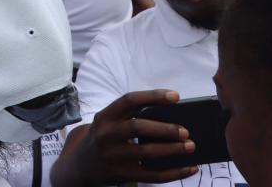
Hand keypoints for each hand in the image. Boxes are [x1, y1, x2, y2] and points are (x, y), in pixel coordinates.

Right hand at [73, 90, 196, 184]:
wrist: (81, 165)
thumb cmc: (103, 138)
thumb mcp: (107, 123)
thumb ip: (129, 117)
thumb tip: (170, 115)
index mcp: (105, 116)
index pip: (129, 100)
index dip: (153, 96)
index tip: (176, 96)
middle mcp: (106, 134)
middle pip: (138, 127)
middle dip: (164, 128)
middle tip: (185, 131)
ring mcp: (113, 156)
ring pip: (146, 152)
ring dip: (172, 150)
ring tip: (190, 147)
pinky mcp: (122, 174)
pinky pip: (152, 175)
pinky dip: (174, 173)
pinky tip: (189, 168)